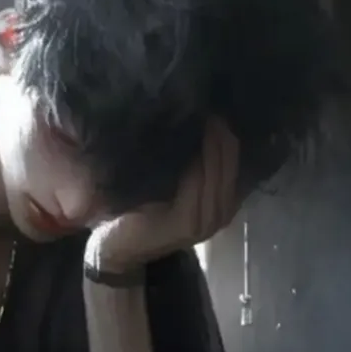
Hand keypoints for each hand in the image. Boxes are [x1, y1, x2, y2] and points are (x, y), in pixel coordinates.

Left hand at [85, 118, 239, 274]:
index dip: (231, 135)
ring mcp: (205, 222)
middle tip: (217, 104)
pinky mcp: (186, 225)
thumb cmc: (139, 209)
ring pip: (217, 176)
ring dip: (214, 147)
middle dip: (225, 136)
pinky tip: (194, 144)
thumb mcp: (171, 183)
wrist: (114, 247)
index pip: (236, 163)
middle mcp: (220, 213)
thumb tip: (200, 117)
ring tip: (210, 117)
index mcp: (220, 202)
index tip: (223, 105)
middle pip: (231, 167)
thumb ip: (190, 162)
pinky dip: (198, 166)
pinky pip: (197, 189)